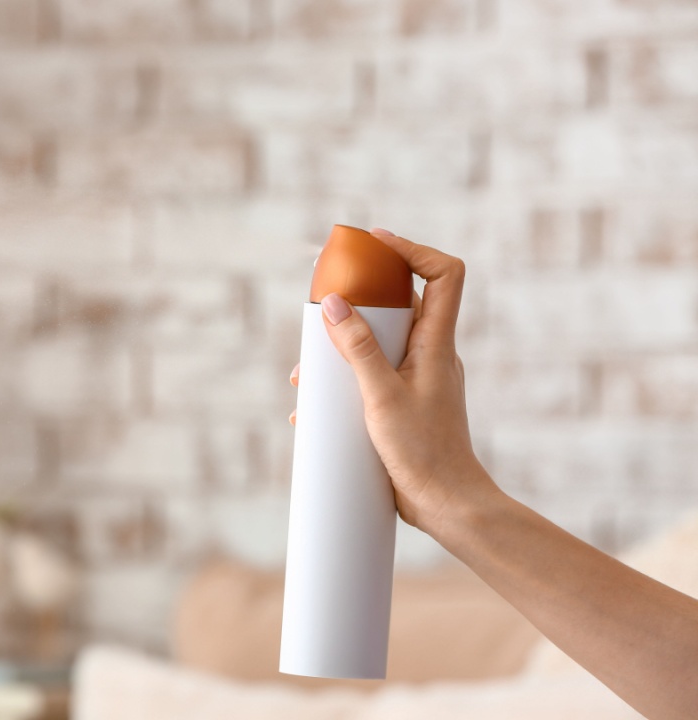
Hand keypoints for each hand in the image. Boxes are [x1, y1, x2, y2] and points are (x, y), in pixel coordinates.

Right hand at [289, 228, 498, 532]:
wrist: (447, 504)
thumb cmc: (424, 452)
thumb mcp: (381, 395)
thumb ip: (358, 347)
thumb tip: (334, 303)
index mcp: (437, 343)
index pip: (444, 275)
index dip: (413, 250)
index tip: (374, 243)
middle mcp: (433, 354)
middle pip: (401, 305)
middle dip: (358, 302)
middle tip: (322, 306)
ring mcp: (421, 380)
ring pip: (381, 344)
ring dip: (342, 349)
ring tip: (305, 374)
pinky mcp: (406, 405)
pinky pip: (374, 376)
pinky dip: (344, 381)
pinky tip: (314, 408)